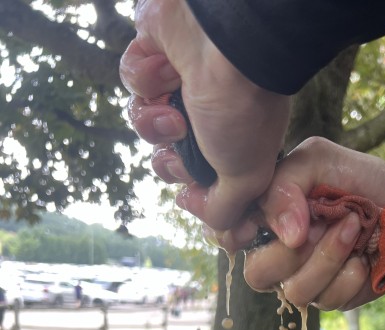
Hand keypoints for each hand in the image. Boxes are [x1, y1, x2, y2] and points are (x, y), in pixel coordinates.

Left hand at [119, 0, 290, 229]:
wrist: (227, 46)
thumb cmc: (242, 111)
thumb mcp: (244, 180)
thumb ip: (226, 211)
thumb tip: (206, 222)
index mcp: (234, 140)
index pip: (201, 179)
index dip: (193, 192)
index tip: (194, 198)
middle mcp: (209, 114)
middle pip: (168, 156)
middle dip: (169, 161)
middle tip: (181, 150)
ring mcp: (180, 82)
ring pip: (145, 119)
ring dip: (155, 123)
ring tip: (174, 114)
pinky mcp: (154, 50)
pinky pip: (133, 78)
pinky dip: (146, 81)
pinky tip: (167, 72)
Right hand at [223, 137, 384, 310]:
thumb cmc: (360, 180)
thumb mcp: (319, 161)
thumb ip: (286, 183)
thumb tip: (285, 233)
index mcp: (264, 217)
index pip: (224, 235)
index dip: (230, 236)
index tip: (251, 227)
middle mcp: (276, 252)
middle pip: (256, 274)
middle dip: (291, 252)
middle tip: (322, 223)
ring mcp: (303, 279)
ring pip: (295, 291)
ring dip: (328, 258)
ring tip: (354, 228)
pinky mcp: (331, 298)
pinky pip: (328, 300)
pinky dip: (349, 275)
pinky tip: (362, 258)